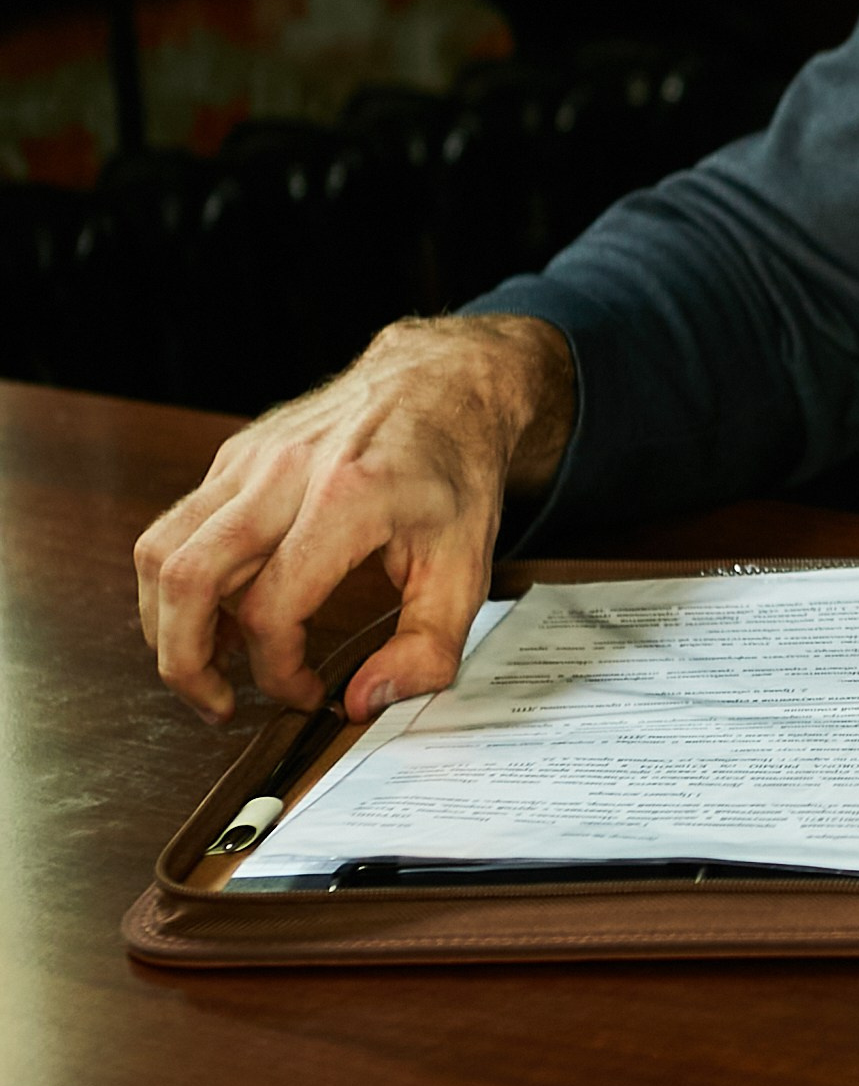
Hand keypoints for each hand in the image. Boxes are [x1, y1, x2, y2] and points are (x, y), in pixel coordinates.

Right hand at [134, 316, 576, 728]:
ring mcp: (250, 459)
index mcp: (348, 498)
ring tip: (207, 666)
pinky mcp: (234, 455)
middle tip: (217, 705)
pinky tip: (223, 613)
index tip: (308, 693)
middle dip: (185, 661)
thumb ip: (427, 645)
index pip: (272, 609)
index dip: (279, 673)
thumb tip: (363, 703)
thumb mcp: (469, 564)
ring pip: (161, 550)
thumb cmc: (456, 470)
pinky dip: (182, 581)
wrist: (442, 380)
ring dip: (166, 623)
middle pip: (188, 579)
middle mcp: (284, 472)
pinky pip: (179, 527)